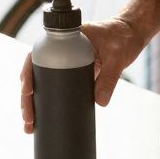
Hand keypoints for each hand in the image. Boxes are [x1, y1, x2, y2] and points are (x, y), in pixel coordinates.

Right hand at [20, 17, 147, 132]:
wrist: (132, 33)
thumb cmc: (123, 36)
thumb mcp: (117, 57)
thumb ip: (110, 78)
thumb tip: (99, 102)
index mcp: (65, 38)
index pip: (38, 54)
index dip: (28, 73)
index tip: (28, 91)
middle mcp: (61, 49)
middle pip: (36, 73)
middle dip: (27, 97)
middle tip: (28, 119)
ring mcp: (66, 61)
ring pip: (43, 82)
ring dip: (34, 102)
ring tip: (30, 125)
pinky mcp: (74, 72)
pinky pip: (56, 85)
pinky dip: (48, 101)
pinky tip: (42, 118)